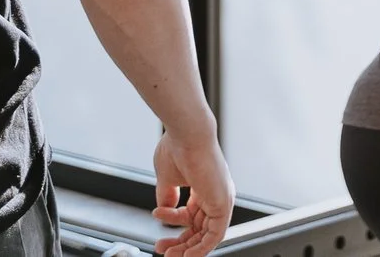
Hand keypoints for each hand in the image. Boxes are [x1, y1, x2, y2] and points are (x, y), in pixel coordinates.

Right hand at [151, 125, 233, 256]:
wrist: (187, 133)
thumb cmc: (177, 147)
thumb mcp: (167, 177)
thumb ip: (166, 196)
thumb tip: (163, 210)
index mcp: (205, 187)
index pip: (191, 214)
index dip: (173, 222)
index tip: (156, 218)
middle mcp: (215, 195)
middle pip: (199, 228)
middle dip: (180, 241)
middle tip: (163, 249)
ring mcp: (221, 200)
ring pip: (206, 235)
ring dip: (187, 248)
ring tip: (169, 255)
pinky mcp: (223, 205)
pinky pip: (214, 235)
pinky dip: (201, 248)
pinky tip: (186, 254)